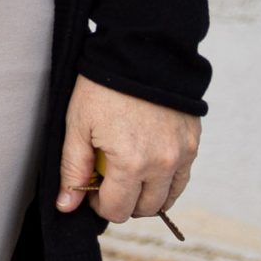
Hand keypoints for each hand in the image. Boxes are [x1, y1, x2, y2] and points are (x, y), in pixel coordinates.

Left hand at [54, 74, 197, 223]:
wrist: (139, 51)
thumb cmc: (103, 86)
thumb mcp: (77, 125)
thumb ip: (73, 169)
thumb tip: (67, 205)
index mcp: (132, 163)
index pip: (117, 210)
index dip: (99, 204)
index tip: (92, 187)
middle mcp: (162, 164)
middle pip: (144, 209)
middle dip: (123, 201)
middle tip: (109, 177)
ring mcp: (182, 155)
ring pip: (167, 199)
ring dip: (147, 194)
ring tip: (129, 170)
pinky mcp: (193, 143)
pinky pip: (182, 178)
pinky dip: (166, 179)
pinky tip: (148, 160)